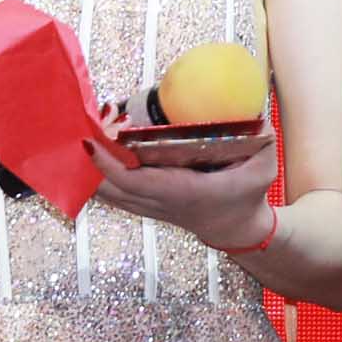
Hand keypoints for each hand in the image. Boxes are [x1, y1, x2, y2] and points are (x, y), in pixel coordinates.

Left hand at [89, 107, 287, 254]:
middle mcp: (159, 201)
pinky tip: (89, 155)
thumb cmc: (248, 196)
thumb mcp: (264, 168)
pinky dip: (98, 176)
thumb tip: (256, 111)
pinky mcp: (147, 205)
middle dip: (86, 161)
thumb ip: (262, 139)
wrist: (239, 229)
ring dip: (88, 170)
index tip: (89, 139)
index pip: (132, 180)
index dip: (105, 162)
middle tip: (78, 127)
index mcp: (180, 191)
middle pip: (108, 187)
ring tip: (78, 135)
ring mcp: (150, 206)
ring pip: (107, 193)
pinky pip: (114, 193)